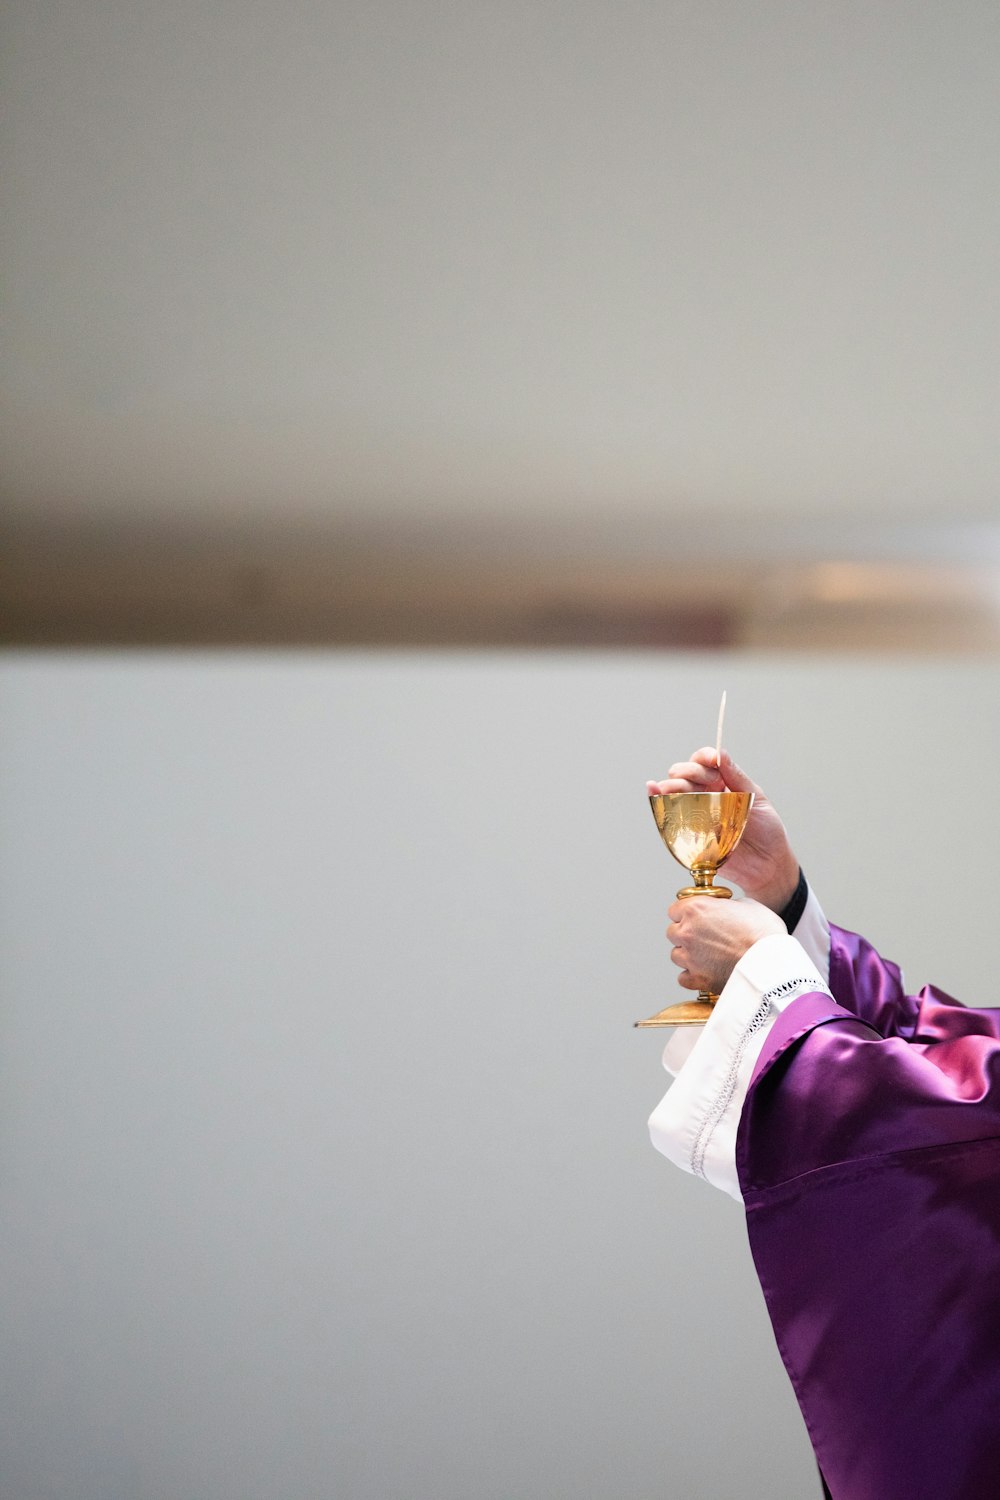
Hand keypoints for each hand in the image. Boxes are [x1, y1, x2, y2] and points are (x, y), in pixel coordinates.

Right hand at [647, 747, 798, 913]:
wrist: (766, 866)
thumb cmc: (767, 832)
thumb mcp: (757, 798)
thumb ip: (737, 777)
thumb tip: (721, 752)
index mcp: (723, 782)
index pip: (705, 762)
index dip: (704, 757)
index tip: (712, 760)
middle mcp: (705, 794)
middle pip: (685, 773)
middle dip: (689, 771)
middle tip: (703, 781)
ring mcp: (694, 812)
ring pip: (673, 789)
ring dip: (672, 784)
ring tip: (678, 788)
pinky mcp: (686, 831)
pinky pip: (667, 812)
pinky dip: (655, 797)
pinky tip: (652, 788)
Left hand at [667, 897, 784, 993]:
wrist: (772, 965)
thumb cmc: (764, 934)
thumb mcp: (747, 906)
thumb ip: (725, 906)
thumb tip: (724, 910)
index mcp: (696, 909)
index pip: (674, 910)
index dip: (687, 913)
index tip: (696, 918)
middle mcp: (687, 932)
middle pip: (672, 932)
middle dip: (686, 933)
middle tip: (705, 936)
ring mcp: (690, 957)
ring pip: (676, 955)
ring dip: (688, 954)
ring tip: (708, 955)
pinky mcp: (697, 979)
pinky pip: (684, 977)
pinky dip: (692, 975)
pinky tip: (706, 971)